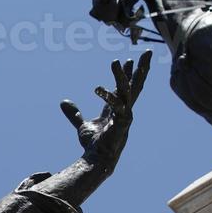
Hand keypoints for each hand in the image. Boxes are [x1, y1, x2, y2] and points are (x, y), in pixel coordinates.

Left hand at [59, 51, 151, 168]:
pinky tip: (98, 89)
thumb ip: (75, 114)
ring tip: (116, 62)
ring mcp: (126, 116)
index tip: (129, 59)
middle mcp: (125, 110)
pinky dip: (109, 98)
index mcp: (118, 109)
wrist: (97, 159)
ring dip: (122, 76)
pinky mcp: (122, 123)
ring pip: (127, 91)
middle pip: (136, 85)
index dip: (125, 73)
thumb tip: (63, 102)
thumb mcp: (82, 125)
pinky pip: (118, 106)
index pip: (123, 87)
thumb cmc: (94, 145)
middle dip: (142, 69)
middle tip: (148, 52)